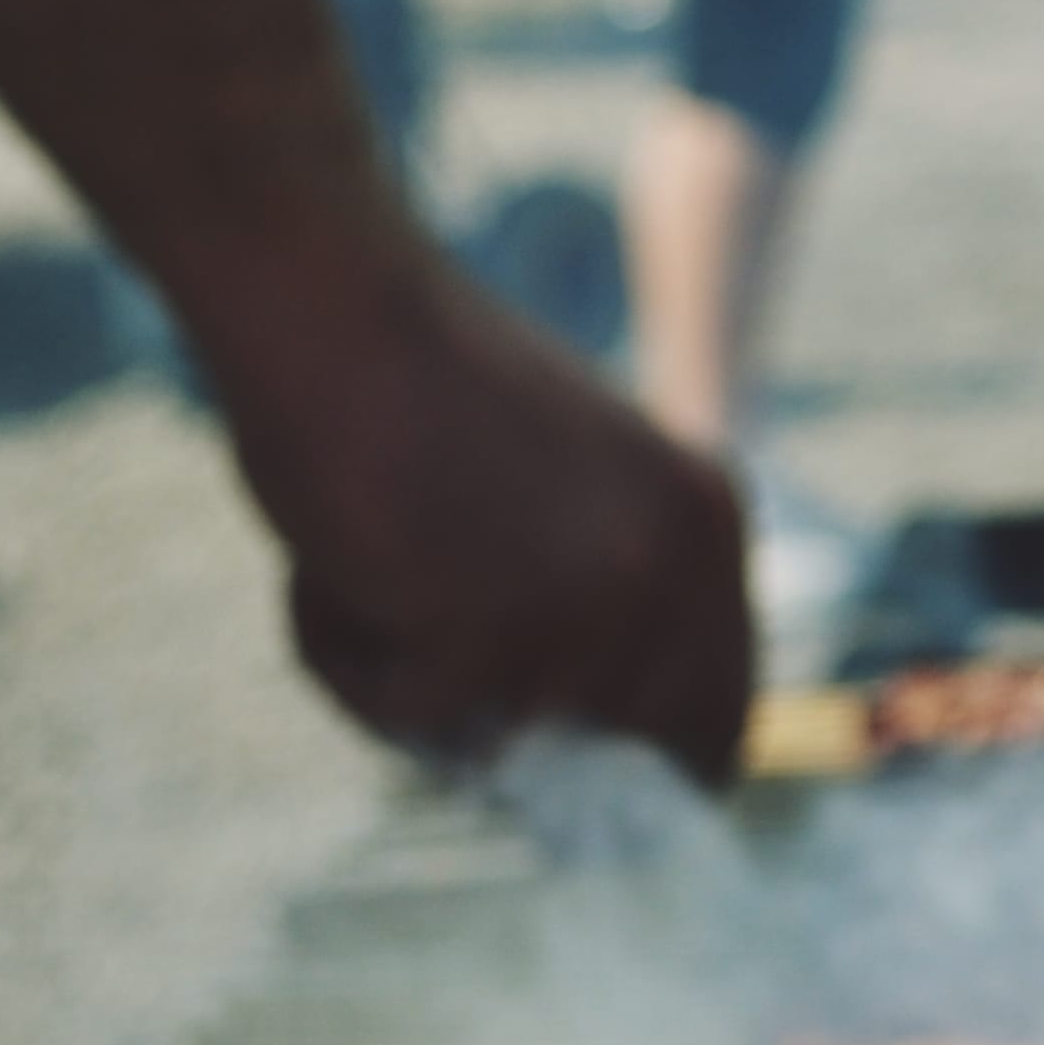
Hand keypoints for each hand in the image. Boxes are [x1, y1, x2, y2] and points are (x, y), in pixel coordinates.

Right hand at [208, 232, 752, 781]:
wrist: (325, 290)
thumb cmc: (415, 381)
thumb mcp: (568, 492)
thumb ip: (606, 602)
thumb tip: (586, 753)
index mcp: (710, 521)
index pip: (718, 717)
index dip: (637, 752)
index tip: (570, 753)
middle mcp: (675, 567)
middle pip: (608, 752)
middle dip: (519, 721)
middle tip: (430, 624)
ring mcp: (588, 602)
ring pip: (494, 734)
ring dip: (407, 668)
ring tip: (369, 549)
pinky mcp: (489, 630)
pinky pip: (406, 715)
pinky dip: (345, 657)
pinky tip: (330, 558)